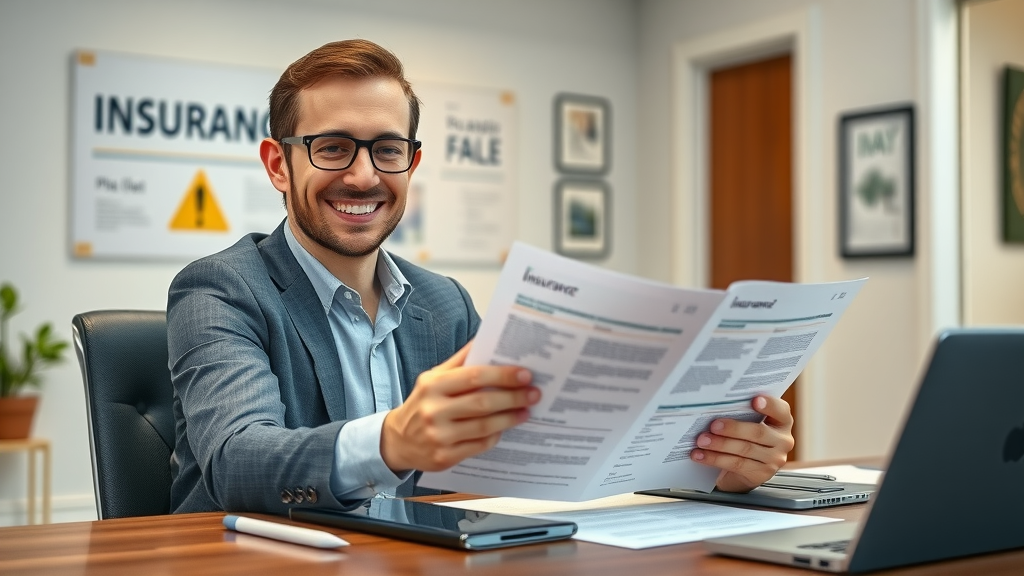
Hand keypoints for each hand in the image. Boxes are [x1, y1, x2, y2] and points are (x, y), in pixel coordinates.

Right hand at [380, 342, 539, 472]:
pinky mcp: (445, 457)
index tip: (524, 374)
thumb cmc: (423, 403)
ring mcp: (439, 436)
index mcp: (433, 385)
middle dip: (512, 398)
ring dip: (510, 418)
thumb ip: (459, 361)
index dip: (502, 376)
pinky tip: (505, 428)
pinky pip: (479, 445)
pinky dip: (495, 436)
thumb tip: (485, 338)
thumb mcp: (433, 378)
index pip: (473, 377)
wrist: (398, 440)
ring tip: (526, 411)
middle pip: (482, 403)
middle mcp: (433, 410)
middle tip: (534, 393)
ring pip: (484, 426)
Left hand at [689, 395, 794, 492]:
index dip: (769, 405)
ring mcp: (774, 459)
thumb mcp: (747, 422)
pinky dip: (715, 459)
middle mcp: (782, 440)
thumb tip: (716, 404)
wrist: (743, 469)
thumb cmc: (744, 437)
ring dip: (720, 444)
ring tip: (702, 441)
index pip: (780, 410)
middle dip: (733, 428)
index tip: (755, 400)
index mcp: (781, 421)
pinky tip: (701, 455)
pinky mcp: (761, 474)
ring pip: (745, 449)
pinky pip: (736, 464)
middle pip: (758, 432)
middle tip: (713, 425)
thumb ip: (741, 413)